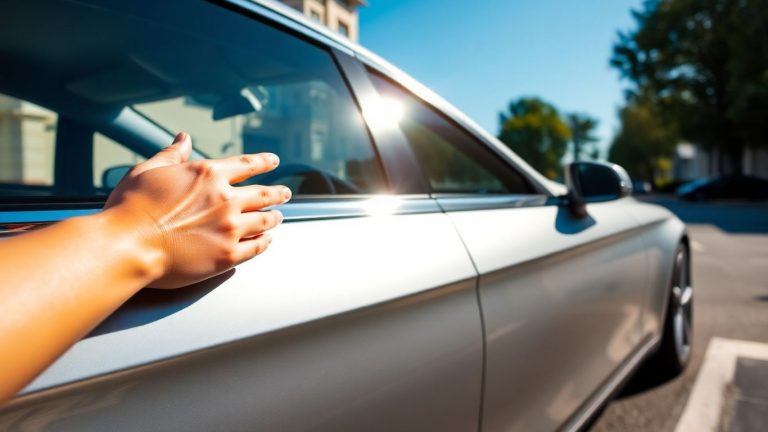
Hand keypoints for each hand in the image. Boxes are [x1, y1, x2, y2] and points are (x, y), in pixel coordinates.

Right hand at [104, 132, 290, 287]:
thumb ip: (172, 155)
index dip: (263, 162)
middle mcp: (226, 199)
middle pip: (264, 194)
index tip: (274, 161)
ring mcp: (230, 228)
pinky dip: (265, 242)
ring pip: (265, 220)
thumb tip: (183, 137)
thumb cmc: (131, 208)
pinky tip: (266, 240)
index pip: (246, 165)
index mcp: (208, 175)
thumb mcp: (149, 170)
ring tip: (278, 216)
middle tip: (286, 193)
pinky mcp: (228, 256)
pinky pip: (257, 247)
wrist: (126, 245)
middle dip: (278, 193)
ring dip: (274, 217)